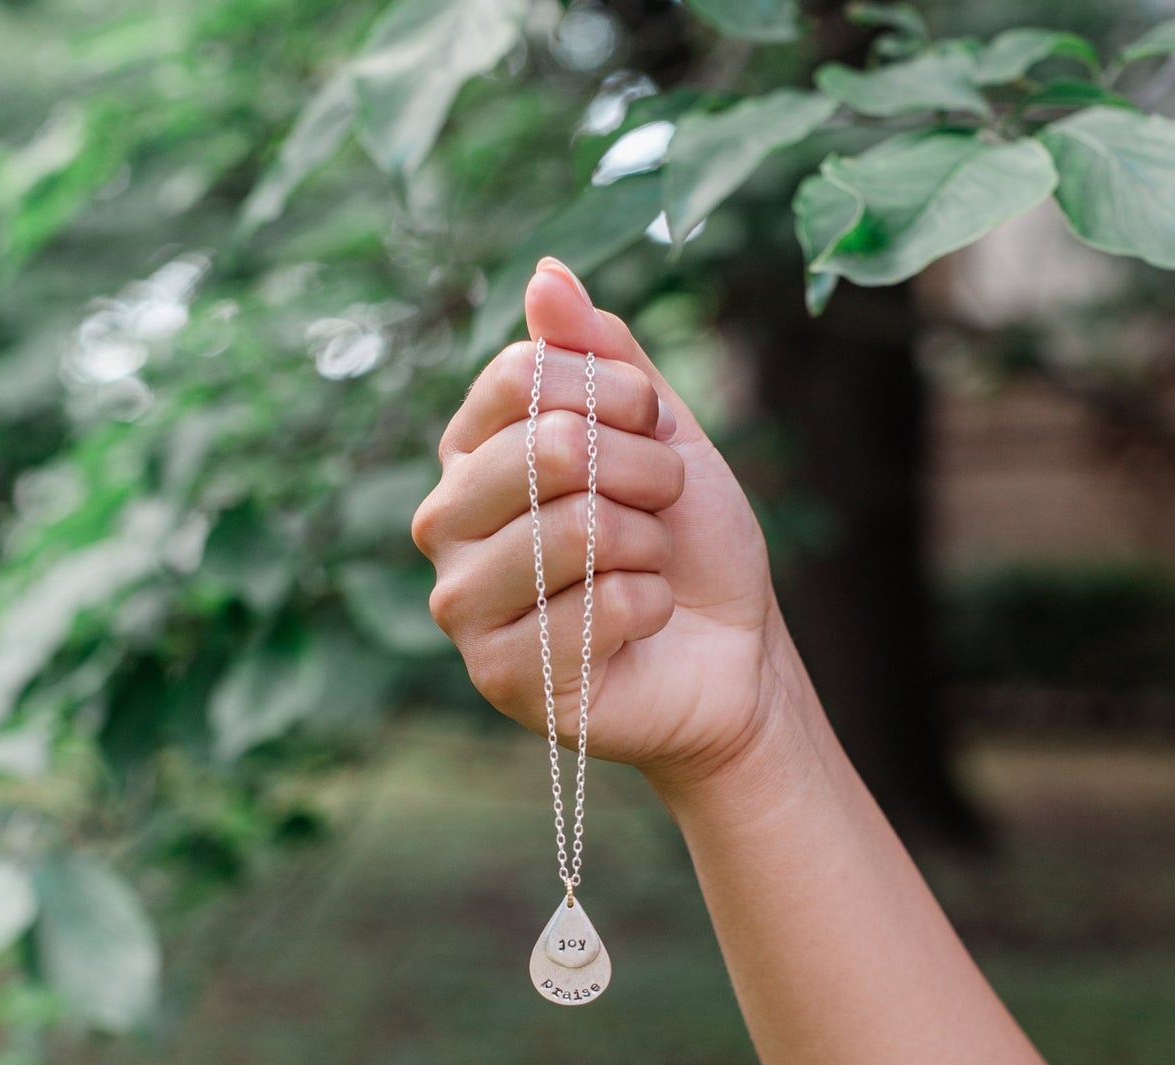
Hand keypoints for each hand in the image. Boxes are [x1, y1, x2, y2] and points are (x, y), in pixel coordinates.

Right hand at [412, 257, 802, 796]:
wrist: (730, 654)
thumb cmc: (686, 542)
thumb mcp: (656, 431)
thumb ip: (599, 355)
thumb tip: (544, 275)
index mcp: (468, 454)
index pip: (524, 374)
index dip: (618, 394)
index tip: (651, 429)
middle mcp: (444, 525)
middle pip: (549, 448)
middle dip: (645, 474)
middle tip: (657, 511)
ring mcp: (462, 607)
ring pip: (580, 529)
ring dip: (650, 544)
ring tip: (648, 568)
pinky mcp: (500, 678)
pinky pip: (606, 607)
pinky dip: (654, 606)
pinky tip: (641, 627)